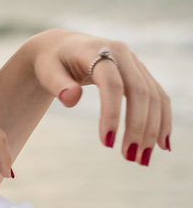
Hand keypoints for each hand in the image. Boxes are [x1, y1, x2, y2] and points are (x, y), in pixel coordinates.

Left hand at [25, 29, 170, 163]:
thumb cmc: (50, 63)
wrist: (62, 47)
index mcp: (97, 51)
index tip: (107, 144)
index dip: (112, 113)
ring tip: (142, 159)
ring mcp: (135, 64)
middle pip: (139, 92)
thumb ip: (57, 84)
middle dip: (138, 127)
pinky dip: (162, 120)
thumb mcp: (46, 71)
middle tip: (130, 158)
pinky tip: (161, 144)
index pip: (111, 84)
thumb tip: (71, 99)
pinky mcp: (140, 74)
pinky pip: (158, 97)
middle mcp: (122, 54)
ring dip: (153, 129)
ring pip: (153, 97)